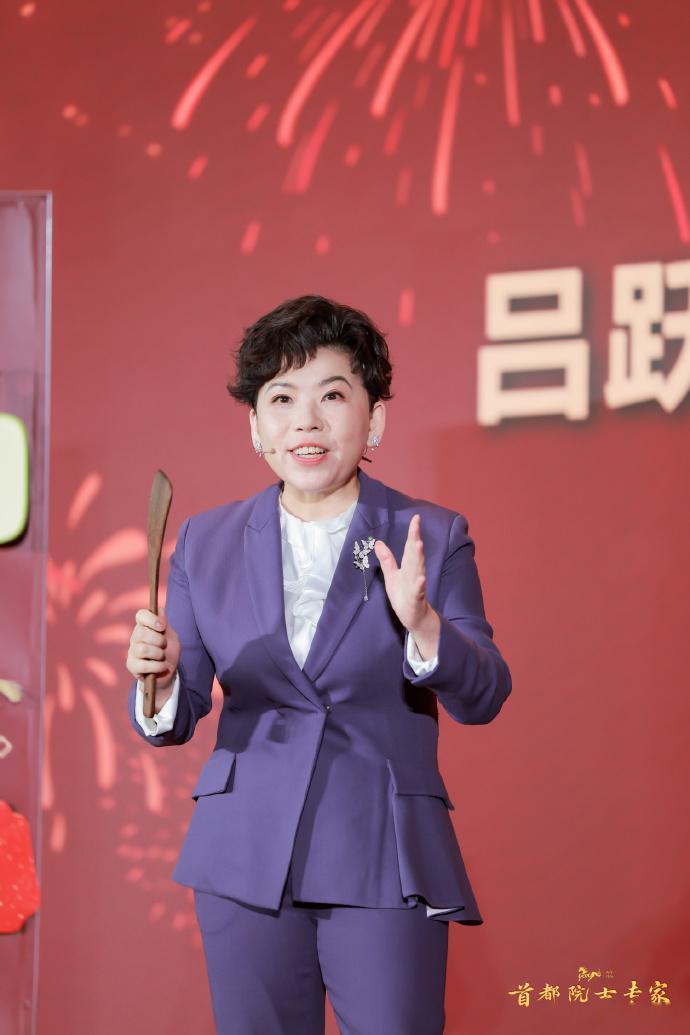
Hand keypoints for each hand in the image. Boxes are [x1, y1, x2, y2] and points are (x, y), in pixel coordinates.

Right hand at [126, 607, 179, 710]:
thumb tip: (160, 610)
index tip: (162, 627)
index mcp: (144, 626)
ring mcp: (132, 652)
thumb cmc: (168, 651)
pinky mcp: (132, 666)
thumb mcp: (171, 635)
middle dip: (159, 640)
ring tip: (162, 657)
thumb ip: (165, 623)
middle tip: (164, 646)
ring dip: (158, 654)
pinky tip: (162, 667)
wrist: (168, 671)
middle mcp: (135, 637)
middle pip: (141, 633)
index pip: (141, 615)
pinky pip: (143, 665)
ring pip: (142, 649)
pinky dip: (157, 666)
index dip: (151, 619)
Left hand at [374, 514, 440, 658]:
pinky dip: (420, 585)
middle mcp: (415, 572)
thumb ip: (387, 560)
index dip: (413, 532)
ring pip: (418, 569)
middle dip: (416, 539)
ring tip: (419, 544)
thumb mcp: (391, 576)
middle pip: (415, 554)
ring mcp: (417, 585)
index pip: (410, 546)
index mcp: (409, 566)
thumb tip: (378, 543)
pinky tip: (421, 579)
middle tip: (416, 525)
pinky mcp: (416, 598)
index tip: (416, 518)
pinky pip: (418, 591)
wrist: (414, 616)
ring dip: (419, 557)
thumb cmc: (403, 595)